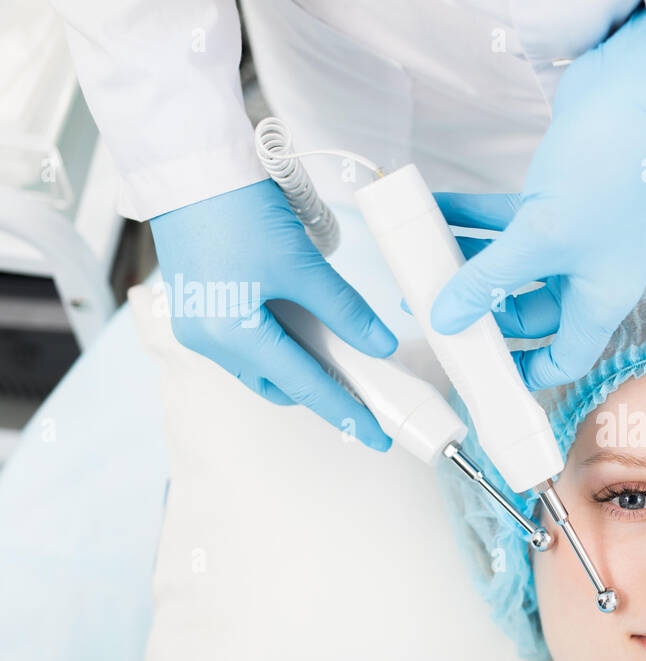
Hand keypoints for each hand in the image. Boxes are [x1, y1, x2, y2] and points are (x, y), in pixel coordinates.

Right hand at [150, 178, 397, 450]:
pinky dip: (279, 340)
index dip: (346, 412)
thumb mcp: (302, 265)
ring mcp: (198, 324)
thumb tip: (380, 346)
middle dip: (320, 389)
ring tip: (340, 352)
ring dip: (299, 362)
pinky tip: (306, 325)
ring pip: (261, 364)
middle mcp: (206, 340)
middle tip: (366, 389)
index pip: (303, 386)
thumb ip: (345, 310)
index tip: (377, 436)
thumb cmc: (237, 208)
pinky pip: (246, 340)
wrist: (188, 163)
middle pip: (278, 383)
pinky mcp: (199, 304)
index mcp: (230, 335)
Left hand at [428, 8, 645, 389]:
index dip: (527, 373)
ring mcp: (572, 236)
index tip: (484, 374)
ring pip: (510, 265)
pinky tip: (435, 211)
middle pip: (528, 312)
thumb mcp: (540, 237)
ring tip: (420, 263)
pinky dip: (471, 218)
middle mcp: (588, 273)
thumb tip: (445, 317)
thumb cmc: (609, 173)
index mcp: (600, 298)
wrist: (636, 96)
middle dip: (481, 312)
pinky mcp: (555, 199)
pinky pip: (504, 222)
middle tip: (433, 312)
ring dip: (467, 264)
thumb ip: (488, 279)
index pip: (566, 358)